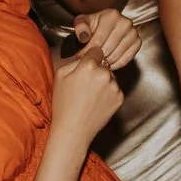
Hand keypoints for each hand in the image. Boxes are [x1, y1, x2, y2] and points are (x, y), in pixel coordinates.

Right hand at [52, 10, 142, 137]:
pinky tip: (97, 102)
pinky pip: (115, 89)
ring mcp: (114, 87)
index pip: (96, 51)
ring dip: (104, 82)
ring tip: (90, 95)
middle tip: (85, 85)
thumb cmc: (63, 104)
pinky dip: (109, 93)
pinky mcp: (120, 98)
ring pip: (110, 77)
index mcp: (89, 66)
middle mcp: (105, 74)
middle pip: (104, 64)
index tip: (85, 67)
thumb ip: (74, 60)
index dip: (90, 58)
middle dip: (97, 70)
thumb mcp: (60, 75)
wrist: (73, 129)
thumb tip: (85, 55)